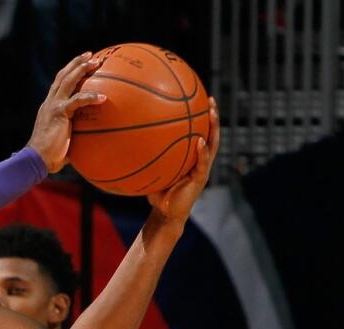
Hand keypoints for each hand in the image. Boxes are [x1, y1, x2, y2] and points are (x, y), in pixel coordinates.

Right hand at [26, 52, 106, 172]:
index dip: (69, 72)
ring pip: (68, 80)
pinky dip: (90, 96)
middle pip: (62, 76)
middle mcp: (50, 103)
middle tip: (90, 55)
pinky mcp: (59, 112)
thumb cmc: (49, 157)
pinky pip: (77, 100)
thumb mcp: (63, 142)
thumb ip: (74, 137)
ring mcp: (53, 106)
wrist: (36, 159)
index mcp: (49, 107)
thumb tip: (89, 144)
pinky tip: (103, 97)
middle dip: (76, 63)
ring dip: (82, 69)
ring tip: (96, 62)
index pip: (58, 84)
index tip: (81, 64)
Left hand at [147, 98, 219, 221]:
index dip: (202, 118)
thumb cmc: (158, 192)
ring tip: (212, 113)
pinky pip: (202, 163)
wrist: (165, 214)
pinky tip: (199, 141)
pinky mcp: (200, 179)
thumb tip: (129, 140)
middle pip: (211, 134)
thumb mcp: (154, 171)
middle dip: (213, 117)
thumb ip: (149, 157)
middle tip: (211, 100)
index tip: (200, 100)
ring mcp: (203, 169)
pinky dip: (202, 152)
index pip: (200, 133)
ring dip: (214, 129)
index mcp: (193, 157)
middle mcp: (201, 161)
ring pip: (212, 145)